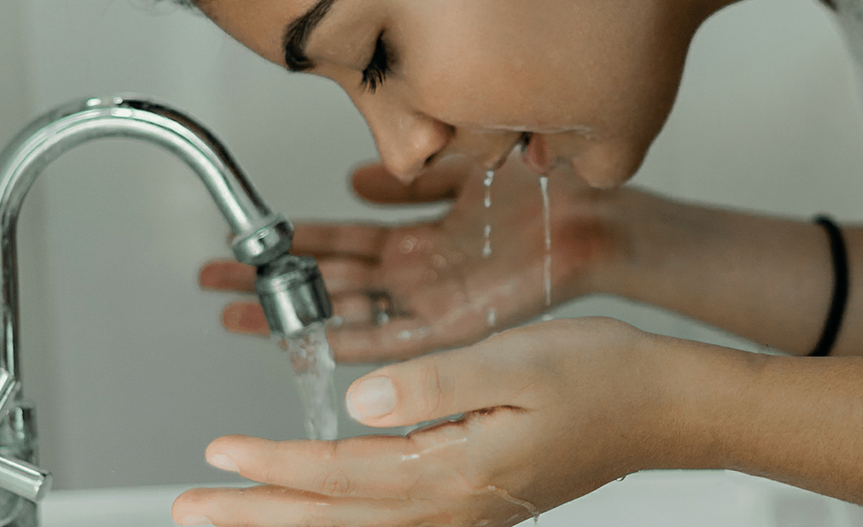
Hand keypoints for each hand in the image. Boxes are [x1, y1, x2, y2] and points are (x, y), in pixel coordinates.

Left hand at [172, 318, 700, 526]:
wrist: (660, 407)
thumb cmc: (600, 376)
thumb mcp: (517, 362)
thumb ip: (434, 383)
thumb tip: (358, 399)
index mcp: (457, 471)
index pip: (341, 476)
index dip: (274, 468)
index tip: (218, 457)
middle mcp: (455, 505)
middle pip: (337, 521)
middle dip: (258, 518)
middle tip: (192, 511)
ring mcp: (466, 510)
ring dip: (293, 523)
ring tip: (239, 516)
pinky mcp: (477, 499)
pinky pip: (392, 521)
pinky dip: (343, 519)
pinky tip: (325, 509)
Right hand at [201, 155, 613, 360]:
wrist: (594, 215)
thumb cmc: (540, 190)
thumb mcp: (458, 170)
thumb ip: (408, 179)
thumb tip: (356, 176)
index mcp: (420, 238)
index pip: (341, 242)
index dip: (293, 242)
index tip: (250, 240)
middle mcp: (419, 272)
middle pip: (332, 280)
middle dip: (274, 281)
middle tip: (217, 281)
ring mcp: (434, 300)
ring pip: (351, 312)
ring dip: (298, 314)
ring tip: (241, 314)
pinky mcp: (458, 323)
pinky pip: (398, 339)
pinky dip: (356, 341)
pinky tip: (315, 342)